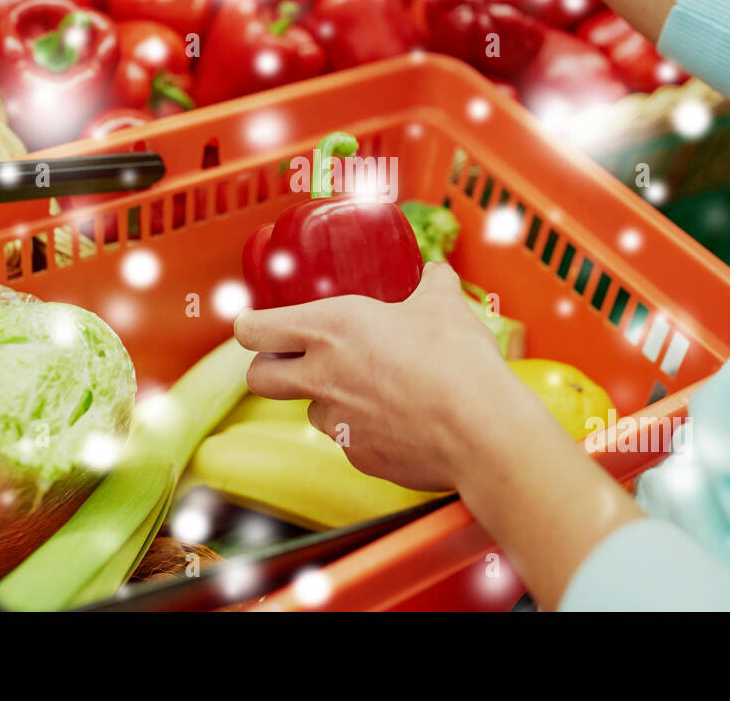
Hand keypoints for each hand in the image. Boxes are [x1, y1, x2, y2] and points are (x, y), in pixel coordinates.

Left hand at [233, 262, 541, 491]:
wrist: (481, 430)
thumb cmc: (457, 360)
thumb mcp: (444, 304)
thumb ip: (432, 284)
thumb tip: (436, 273)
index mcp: (331, 328)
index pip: (253, 330)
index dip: (249, 326)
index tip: (254, 323)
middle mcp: (322, 376)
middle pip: (259, 377)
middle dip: (268, 368)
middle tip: (291, 359)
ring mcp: (337, 422)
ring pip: (310, 410)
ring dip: (326, 399)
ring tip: (368, 388)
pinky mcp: (359, 456)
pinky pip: (348, 441)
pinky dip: (364, 430)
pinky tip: (398, 420)